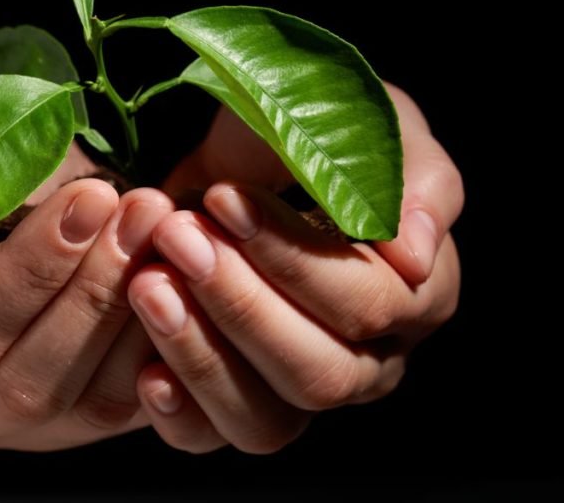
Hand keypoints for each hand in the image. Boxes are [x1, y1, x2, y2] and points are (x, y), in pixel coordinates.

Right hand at [0, 145, 174, 450]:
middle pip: (27, 379)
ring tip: (170, 234)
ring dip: (138, 313)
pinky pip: (133, 409)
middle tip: (145, 211)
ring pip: (88, 403)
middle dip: (94, 290)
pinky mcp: (78, 432)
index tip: (93, 197)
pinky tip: (188, 283)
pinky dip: (167, 349)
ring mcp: (17, 434)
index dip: (32, 267)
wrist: (9, 235)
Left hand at [128, 85, 463, 452]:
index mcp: (419, 294)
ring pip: (268, 420)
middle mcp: (370, 359)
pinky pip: (212, 438)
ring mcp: (301, 389)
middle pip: (320, 374)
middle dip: (240, 304)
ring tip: (149, 285)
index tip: (225, 200)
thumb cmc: (311, 134)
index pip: (368, 305)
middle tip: (178, 238)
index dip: (294, 260)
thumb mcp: (373, 124)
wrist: (239, 157)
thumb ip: (412, 180)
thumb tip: (415, 256)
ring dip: (201, 354)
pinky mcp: (239, 404)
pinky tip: (144, 370)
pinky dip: (178, 412)